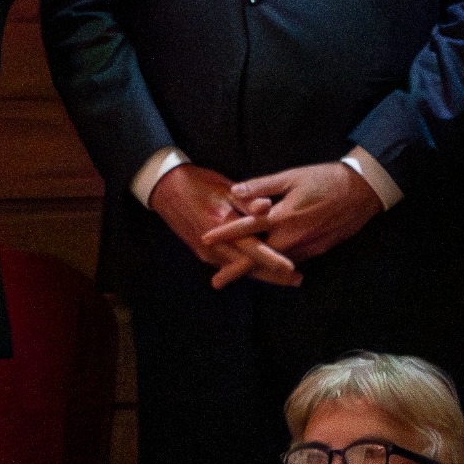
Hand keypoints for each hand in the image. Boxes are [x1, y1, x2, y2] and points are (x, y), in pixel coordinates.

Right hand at [150, 164, 299, 288]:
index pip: (252, 248)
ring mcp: (207, 253)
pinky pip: (228, 266)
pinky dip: (245, 269)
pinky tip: (260, 270)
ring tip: (286, 278)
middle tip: (297, 279)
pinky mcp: (203, 254)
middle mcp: (215, 245)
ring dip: (262, 275)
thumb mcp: (224, 188)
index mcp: (222, 224)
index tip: (293, 269)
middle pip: (248, 267)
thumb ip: (246, 199)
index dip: (273, 260)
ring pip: (239, 269)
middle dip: (273, 276)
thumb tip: (268, 207)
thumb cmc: (198, 184)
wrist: (166, 190)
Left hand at [203, 161, 380, 264]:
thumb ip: (262, 185)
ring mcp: (306, 247)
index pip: (246, 228)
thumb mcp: (292, 176)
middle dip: (236, 270)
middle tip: (216, 282)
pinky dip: (277, 265)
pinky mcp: (317, 251)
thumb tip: (235, 191)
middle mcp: (292, 236)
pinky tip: (267, 268)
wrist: (362, 192)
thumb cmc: (325, 179)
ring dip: (256, 270)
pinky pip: (291, 261)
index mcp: (282, 215)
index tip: (205, 240)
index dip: (224, 235)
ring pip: (275, 263)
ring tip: (235, 276)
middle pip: (258, 258)